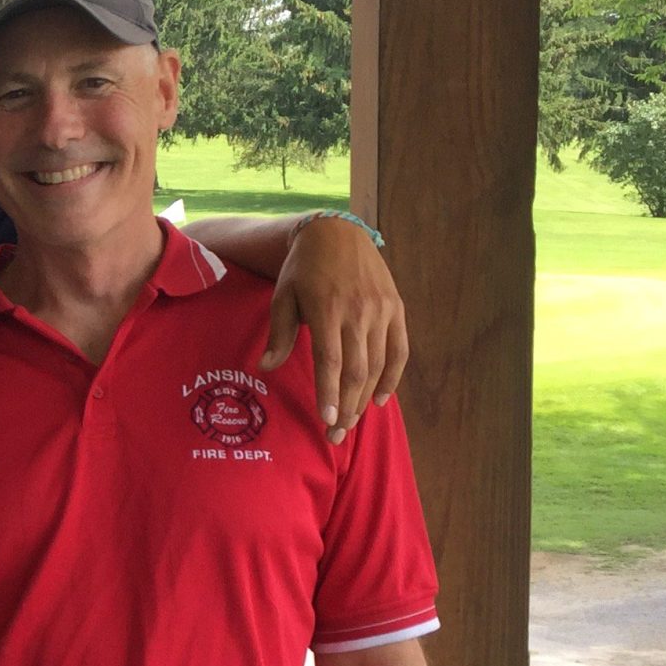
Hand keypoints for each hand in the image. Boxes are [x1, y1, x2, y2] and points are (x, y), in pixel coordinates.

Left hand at [260, 217, 408, 443]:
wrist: (337, 231)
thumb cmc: (303, 268)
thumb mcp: (283, 295)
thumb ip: (279, 333)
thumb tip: (266, 368)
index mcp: (327, 309)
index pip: (331, 360)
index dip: (329, 392)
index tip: (326, 418)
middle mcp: (359, 312)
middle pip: (357, 370)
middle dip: (347, 406)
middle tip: (335, 434)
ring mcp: (382, 310)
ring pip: (378, 364)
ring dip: (366, 398)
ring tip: (351, 422)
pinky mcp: (396, 308)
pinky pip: (399, 350)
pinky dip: (393, 377)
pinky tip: (381, 400)